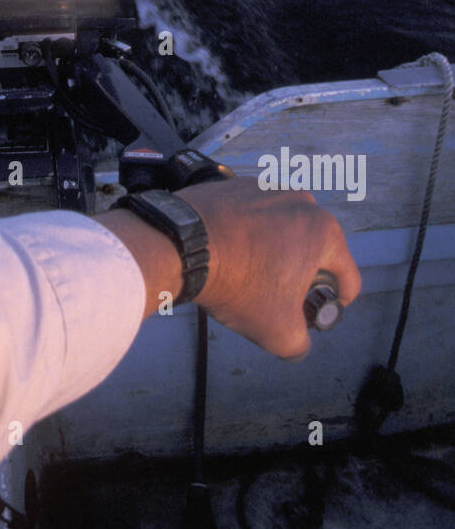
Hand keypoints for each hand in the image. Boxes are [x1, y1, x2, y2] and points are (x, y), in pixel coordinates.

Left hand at [180, 176, 361, 358]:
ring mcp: (266, 188)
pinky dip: (247, 234)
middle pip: (314, 251)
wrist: (181, 245)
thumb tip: (298, 341)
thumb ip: (301, 343)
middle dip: (302, 276)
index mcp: (323, 231)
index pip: (347, 276)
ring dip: (274, 252)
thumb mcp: (279, 333)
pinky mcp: (235, 185)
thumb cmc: (238, 284)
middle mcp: (300, 202)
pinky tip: (230, 253)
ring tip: (249, 275)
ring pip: (282, 231)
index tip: (318, 314)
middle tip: (278, 298)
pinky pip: (252, 217)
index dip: (336, 303)